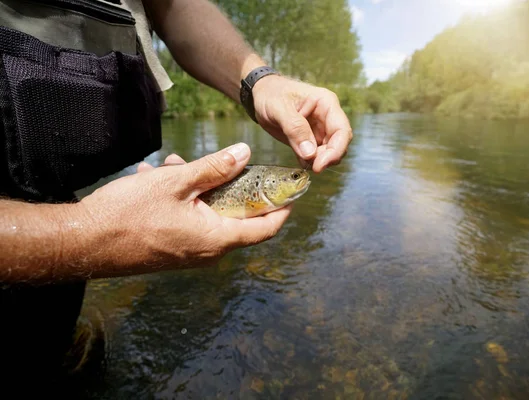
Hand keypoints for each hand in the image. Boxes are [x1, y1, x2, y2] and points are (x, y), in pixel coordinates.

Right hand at [78, 143, 290, 277]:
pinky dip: (184, 200)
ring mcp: (189, 253)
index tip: (292, 193)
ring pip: (209, 215)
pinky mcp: (172, 250)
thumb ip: (214, 168)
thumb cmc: (129, 214)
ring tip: (177, 164)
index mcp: (216, 239)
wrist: (84, 242)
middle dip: (232, 187)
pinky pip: (190, 222)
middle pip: (237, 219)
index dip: (281, 210)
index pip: (264, 229)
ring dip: (201, 189)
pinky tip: (159, 177)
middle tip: (226, 164)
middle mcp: (207, 251)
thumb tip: (245, 154)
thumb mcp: (176, 182)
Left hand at [251, 75, 352, 172]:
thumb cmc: (271, 94)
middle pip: (338, 144)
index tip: (319, 165)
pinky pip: (315, 155)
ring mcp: (320, 130)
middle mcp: (327, 118)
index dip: (335, 151)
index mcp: (326, 104)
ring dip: (317, 161)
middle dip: (326, 158)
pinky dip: (309, 161)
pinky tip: (298, 158)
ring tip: (300, 158)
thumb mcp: (279, 108)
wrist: (261, 94)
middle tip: (310, 166)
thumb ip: (295, 128)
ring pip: (328, 152)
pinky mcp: (310, 140)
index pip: (342, 130)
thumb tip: (310, 153)